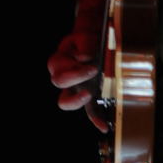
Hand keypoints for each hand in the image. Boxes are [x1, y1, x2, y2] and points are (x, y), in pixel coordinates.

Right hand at [47, 0, 107, 131]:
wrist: (95, 41)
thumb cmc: (89, 38)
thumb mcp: (86, 35)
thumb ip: (85, 43)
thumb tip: (85, 57)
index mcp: (59, 60)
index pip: (58, 65)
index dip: (74, 66)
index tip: (91, 62)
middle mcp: (62, 75)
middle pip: (58, 81)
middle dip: (75, 76)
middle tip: (93, 70)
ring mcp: (73, 88)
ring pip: (65, 101)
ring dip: (76, 100)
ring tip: (89, 95)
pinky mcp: (86, 94)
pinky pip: (87, 110)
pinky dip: (94, 118)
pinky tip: (104, 126)